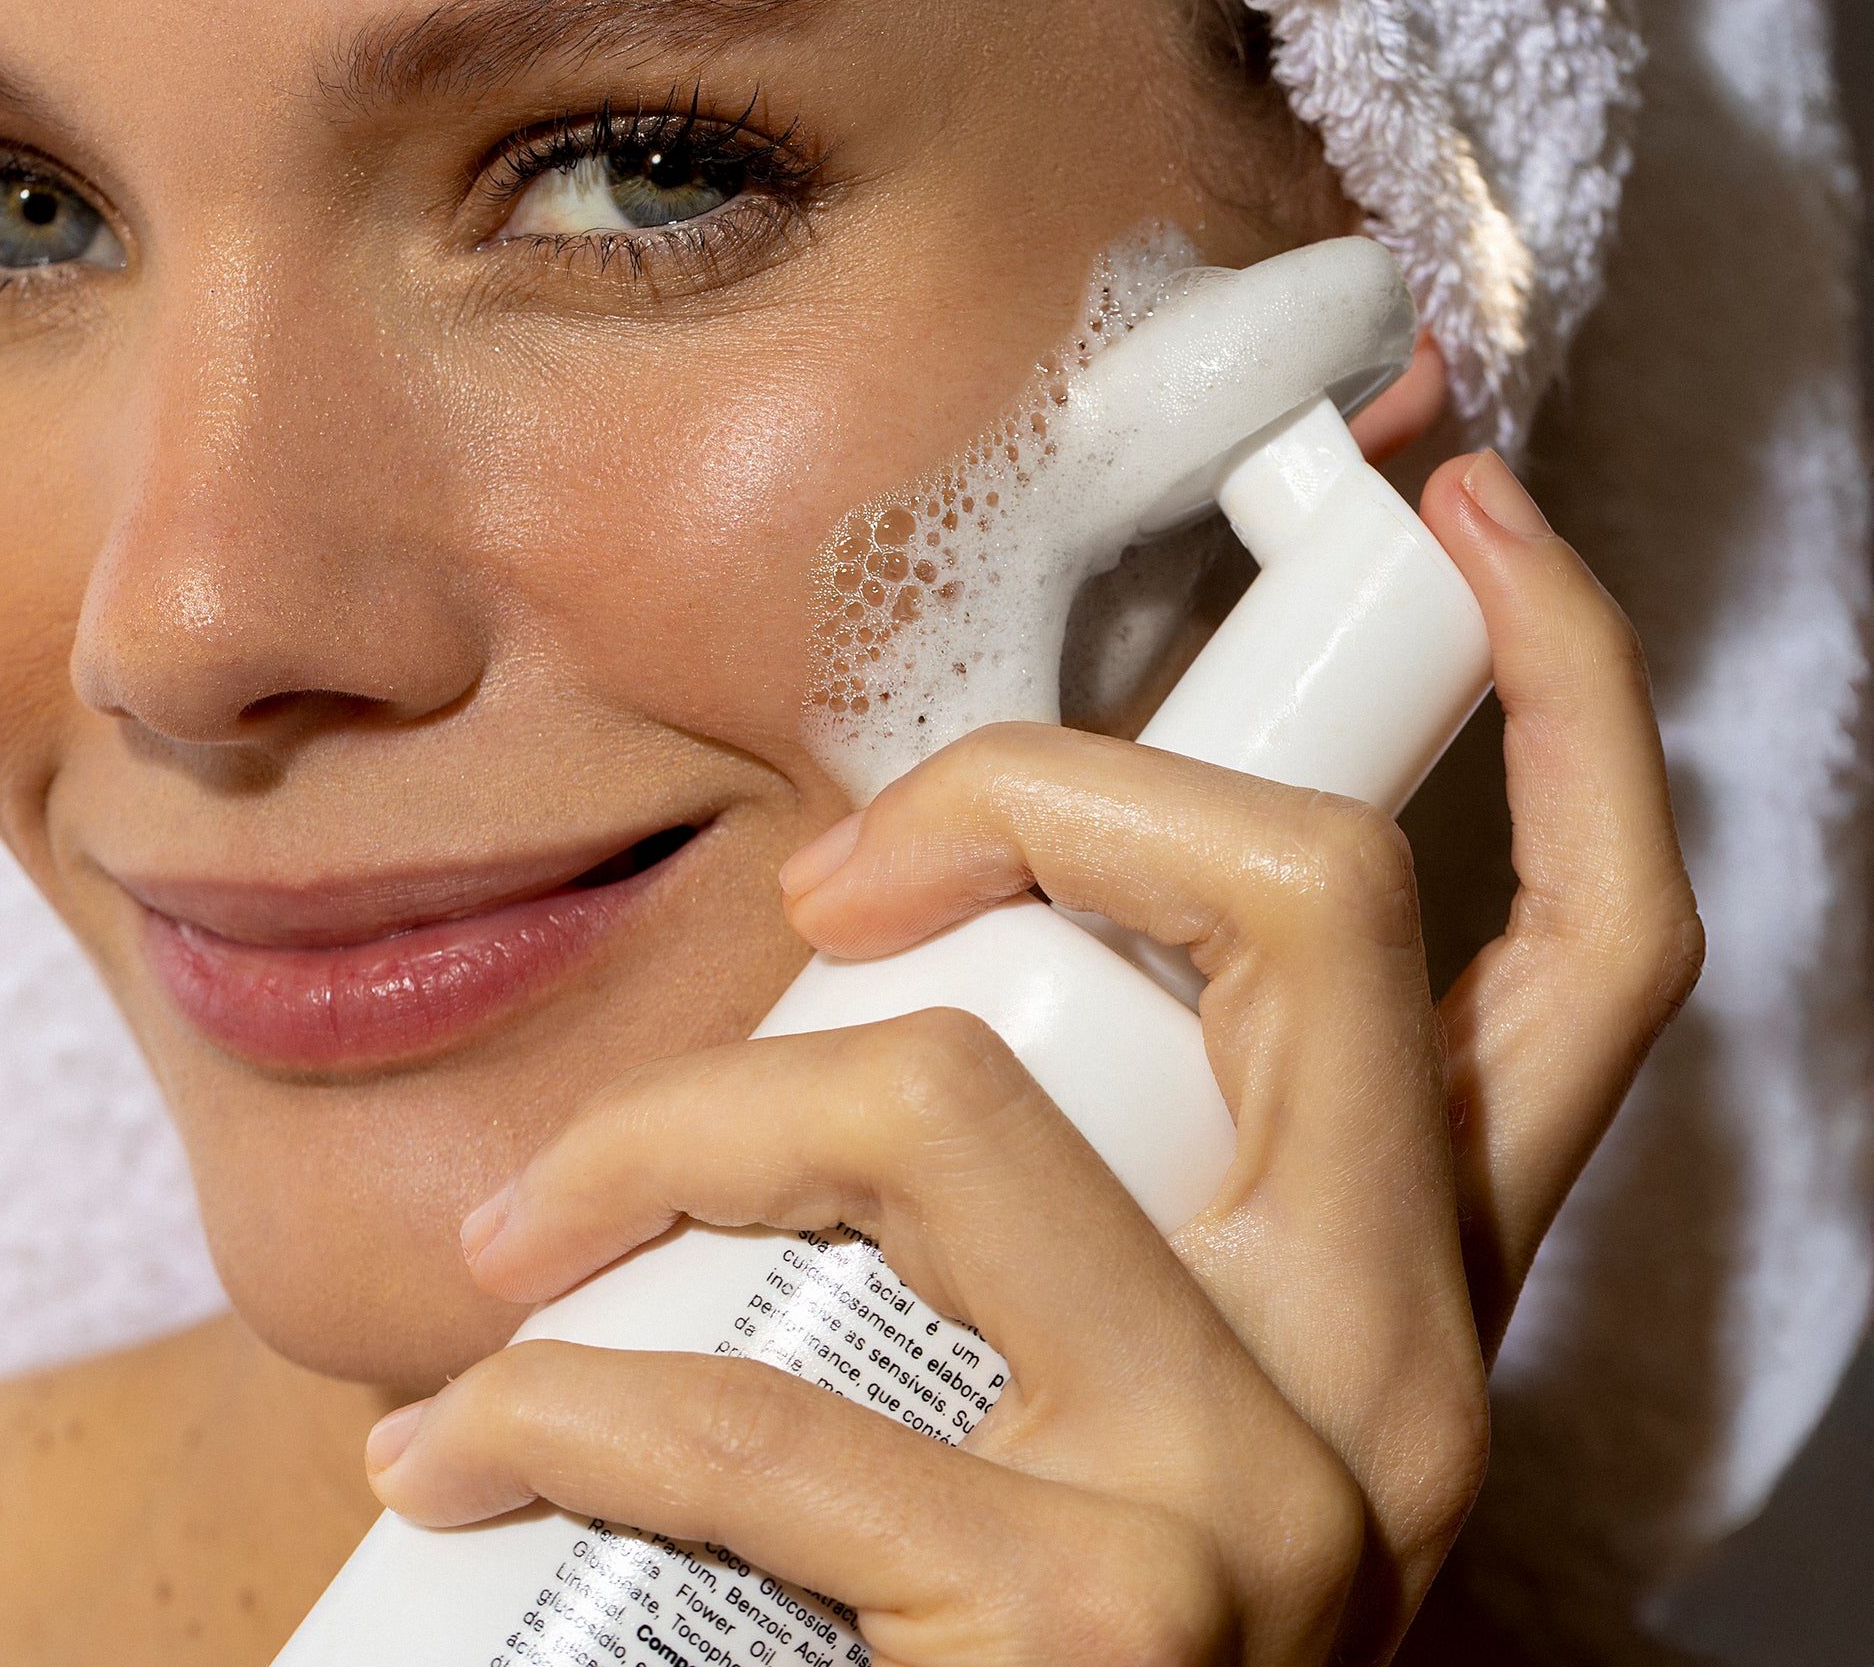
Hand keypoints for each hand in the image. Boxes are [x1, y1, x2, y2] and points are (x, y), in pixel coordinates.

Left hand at [364, 453, 1700, 1663]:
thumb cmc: (974, 1603)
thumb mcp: (1108, 1368)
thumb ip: (1075, 1166)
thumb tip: (894, 918)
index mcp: (1409, 1281)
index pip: (1600, 943)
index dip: (1575, 691)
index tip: (1459, 510)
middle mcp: (1398, 1374)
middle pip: (1320, 903)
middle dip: (1044, 784)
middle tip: (834, 863)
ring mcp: (1271, 1511)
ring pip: (957, 1100)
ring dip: (681, 1120)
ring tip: (524, 1229)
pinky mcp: (1096, 1638)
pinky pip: (762, 1397)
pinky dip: (559, 1385)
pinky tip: (462, 1439)